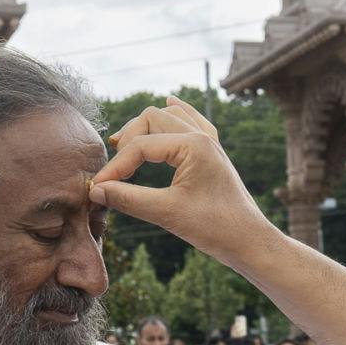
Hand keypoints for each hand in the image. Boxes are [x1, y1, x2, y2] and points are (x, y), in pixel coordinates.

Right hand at [90, 98, 274, 264]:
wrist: (250, 241)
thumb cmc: (215, 228)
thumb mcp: (167, 214)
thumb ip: (128, 199)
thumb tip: (96, 190)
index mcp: (193, 145)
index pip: (140, 146)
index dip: (115, 167)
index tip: (97, 188)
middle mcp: (201, 136)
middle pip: (151, 118)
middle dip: (127, 140)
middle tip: (112, 170)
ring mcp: (209, 142)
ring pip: (169, 116)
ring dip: (144, 128)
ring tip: (123, 146)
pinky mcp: (213, 151)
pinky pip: (193, 120)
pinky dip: (177, 113)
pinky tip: (170, 103)